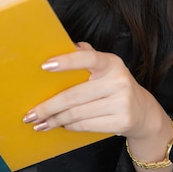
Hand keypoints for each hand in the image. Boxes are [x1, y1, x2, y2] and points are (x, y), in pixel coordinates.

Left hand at [23, 42, 159, 140]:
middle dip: (48, 106)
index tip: (44, 66)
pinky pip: (86, 125)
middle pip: (74, 95)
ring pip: (77, 113)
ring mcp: (122, 102)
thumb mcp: (104, 67)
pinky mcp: (122, 121)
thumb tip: (60, 45)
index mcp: (111, 62)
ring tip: (39, 123)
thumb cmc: (113, 84)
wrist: (142, 111)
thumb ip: (85, 55)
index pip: (87, 58)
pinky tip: (59, 126)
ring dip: (54, 120)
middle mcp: (119, 80)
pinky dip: (69, 126)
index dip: (66, 61)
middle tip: (30, 114)